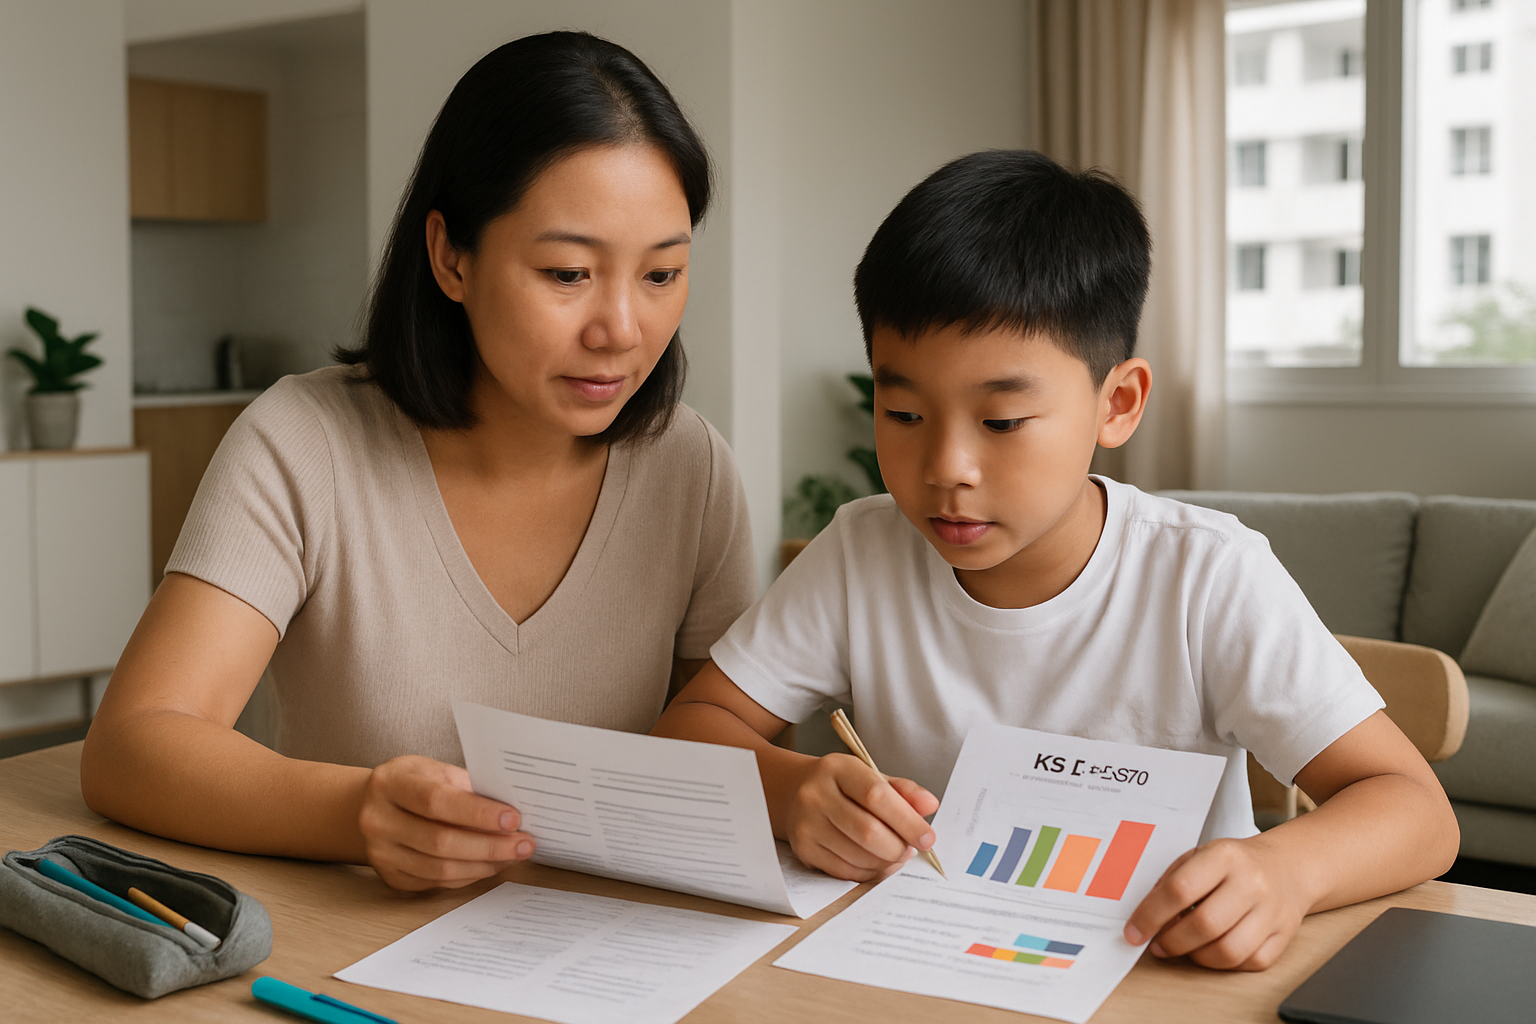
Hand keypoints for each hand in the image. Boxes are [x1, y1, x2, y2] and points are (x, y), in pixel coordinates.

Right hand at [359, 755, 534, 890]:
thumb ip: (467, 788)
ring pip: (440, 869)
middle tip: (524, 843)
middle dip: (490, 845)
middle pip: (440, 841)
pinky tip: (491, 864)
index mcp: (390, 783)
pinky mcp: (391, 876)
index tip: (513, 819)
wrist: (373, 805)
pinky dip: (470, 875)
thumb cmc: (413, 783)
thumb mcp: (435, 770)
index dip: (477, 813)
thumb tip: (512, 810)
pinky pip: (437, 883)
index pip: (436, 801)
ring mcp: (381, 853)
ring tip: (514, 855)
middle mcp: (378, 820)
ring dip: (485, 864)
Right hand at [782, 752, 939, 880]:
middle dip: (898, 847)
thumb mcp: (870, 777)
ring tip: (894, 854)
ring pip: (857, 855)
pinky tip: (876, 862)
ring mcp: (806, 824)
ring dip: (885, 862)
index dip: (907, 820)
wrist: (793, 792)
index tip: (927, 837)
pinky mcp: (803, 850)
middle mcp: (816, 795)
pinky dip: (868, 872)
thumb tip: (930, 805)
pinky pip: (844, 871)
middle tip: (910, 849)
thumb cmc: (842, 786)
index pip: (877, 795)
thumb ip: (903, 791)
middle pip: (868, 831)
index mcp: (838, 769)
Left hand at [1123, 837, 1309, 970]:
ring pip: (1228, 951)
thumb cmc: (1234, 864)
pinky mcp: (1284, 935)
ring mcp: (1271, 911)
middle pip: (1204, 925)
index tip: (1134, 932)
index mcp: (1224, 856)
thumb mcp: (1199, 856)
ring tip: (1184, 947)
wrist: (1286, 866)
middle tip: (1158, 944)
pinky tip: (1213, 950)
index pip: (1180, 890)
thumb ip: (1171, 882)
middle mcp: (1251, 883)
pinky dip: (1224, 963)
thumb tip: (1144, 918)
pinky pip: (1250, 962)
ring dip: (1197, 957)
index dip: (1151, 916)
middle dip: (1172, 942)